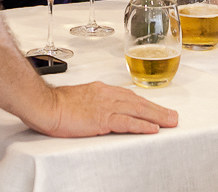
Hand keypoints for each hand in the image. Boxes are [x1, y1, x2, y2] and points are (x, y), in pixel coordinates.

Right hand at [41, 82, 177, 136]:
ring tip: (170, 122)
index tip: (155, 108)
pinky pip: (127, 122)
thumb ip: (91, 102)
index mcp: (101, 90)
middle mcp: (107, 95)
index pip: (129, 96)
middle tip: (172, 116)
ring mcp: (105, 106)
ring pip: (137, 110)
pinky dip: (142, 125)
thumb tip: (96, 109)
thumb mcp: (78, 98)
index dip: (145, 103)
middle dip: (157, 109)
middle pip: (138, 102)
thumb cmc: (56, 103)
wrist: (45, 104)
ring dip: (156, 116)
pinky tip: (153, 128)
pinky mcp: (102, 119)